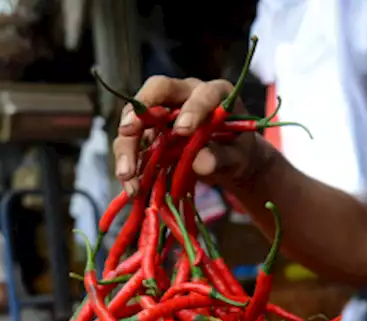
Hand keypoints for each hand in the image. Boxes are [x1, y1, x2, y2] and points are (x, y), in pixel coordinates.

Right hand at [112, 77, 262, 196]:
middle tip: (128, 132)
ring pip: (137, 117)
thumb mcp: (239, 157)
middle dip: (140, 111)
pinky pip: (134, 142)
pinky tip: (131, 184)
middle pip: (156, 91)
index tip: (183, 131)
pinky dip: (129, 162)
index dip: (192, 109)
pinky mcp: (152, 132)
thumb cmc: (238, 152)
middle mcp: (185, 94)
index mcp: (214, 93)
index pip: (201, 93)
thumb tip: (200, 162)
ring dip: (127, 145)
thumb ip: (224, 157)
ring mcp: (164, 111)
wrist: (230, 161)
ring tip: (127, 174)